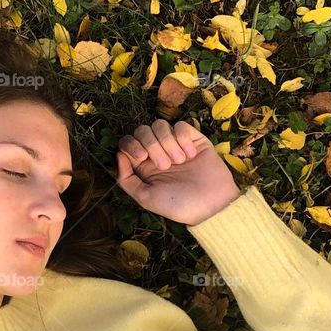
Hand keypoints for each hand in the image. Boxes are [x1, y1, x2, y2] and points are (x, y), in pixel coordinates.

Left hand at [114, 118, 241, 224]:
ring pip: (160, 125)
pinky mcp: (194, 139)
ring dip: (167, 143)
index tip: (141, 157)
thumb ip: (127, 180)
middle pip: (143, 130)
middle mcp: (158, 152)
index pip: (128, 142)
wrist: (211, 206)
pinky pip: (181, 126)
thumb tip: (118, 155)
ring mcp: (176, 144)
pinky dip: (183, 139)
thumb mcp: (146, 198)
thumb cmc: (178, 205)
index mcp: (144, 166)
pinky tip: (191, 155)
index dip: (131, 144)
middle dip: (151, 144)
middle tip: (164, 165)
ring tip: (179, 162)